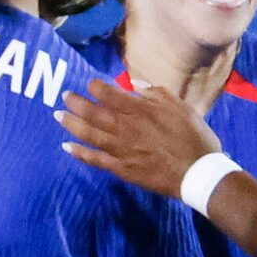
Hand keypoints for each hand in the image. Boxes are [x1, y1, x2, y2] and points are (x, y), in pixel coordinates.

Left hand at [57, 80, 219, 196]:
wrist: (198, 172)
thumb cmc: (194, 137)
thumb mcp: (181, 107)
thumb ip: (156, 94)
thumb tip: (135, 85)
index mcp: (140, 110)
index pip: (109, 94)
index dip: (96, 87)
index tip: (89, 84)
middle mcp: (125, 127)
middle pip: (93, 112)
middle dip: (76, 102)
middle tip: (64, 96)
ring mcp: (121, 149)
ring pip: (89, 134)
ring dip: (71, 124)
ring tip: (58, 116)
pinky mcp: (121, 168)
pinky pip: (95, 159)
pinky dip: (79, 153)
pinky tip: (66, 146)